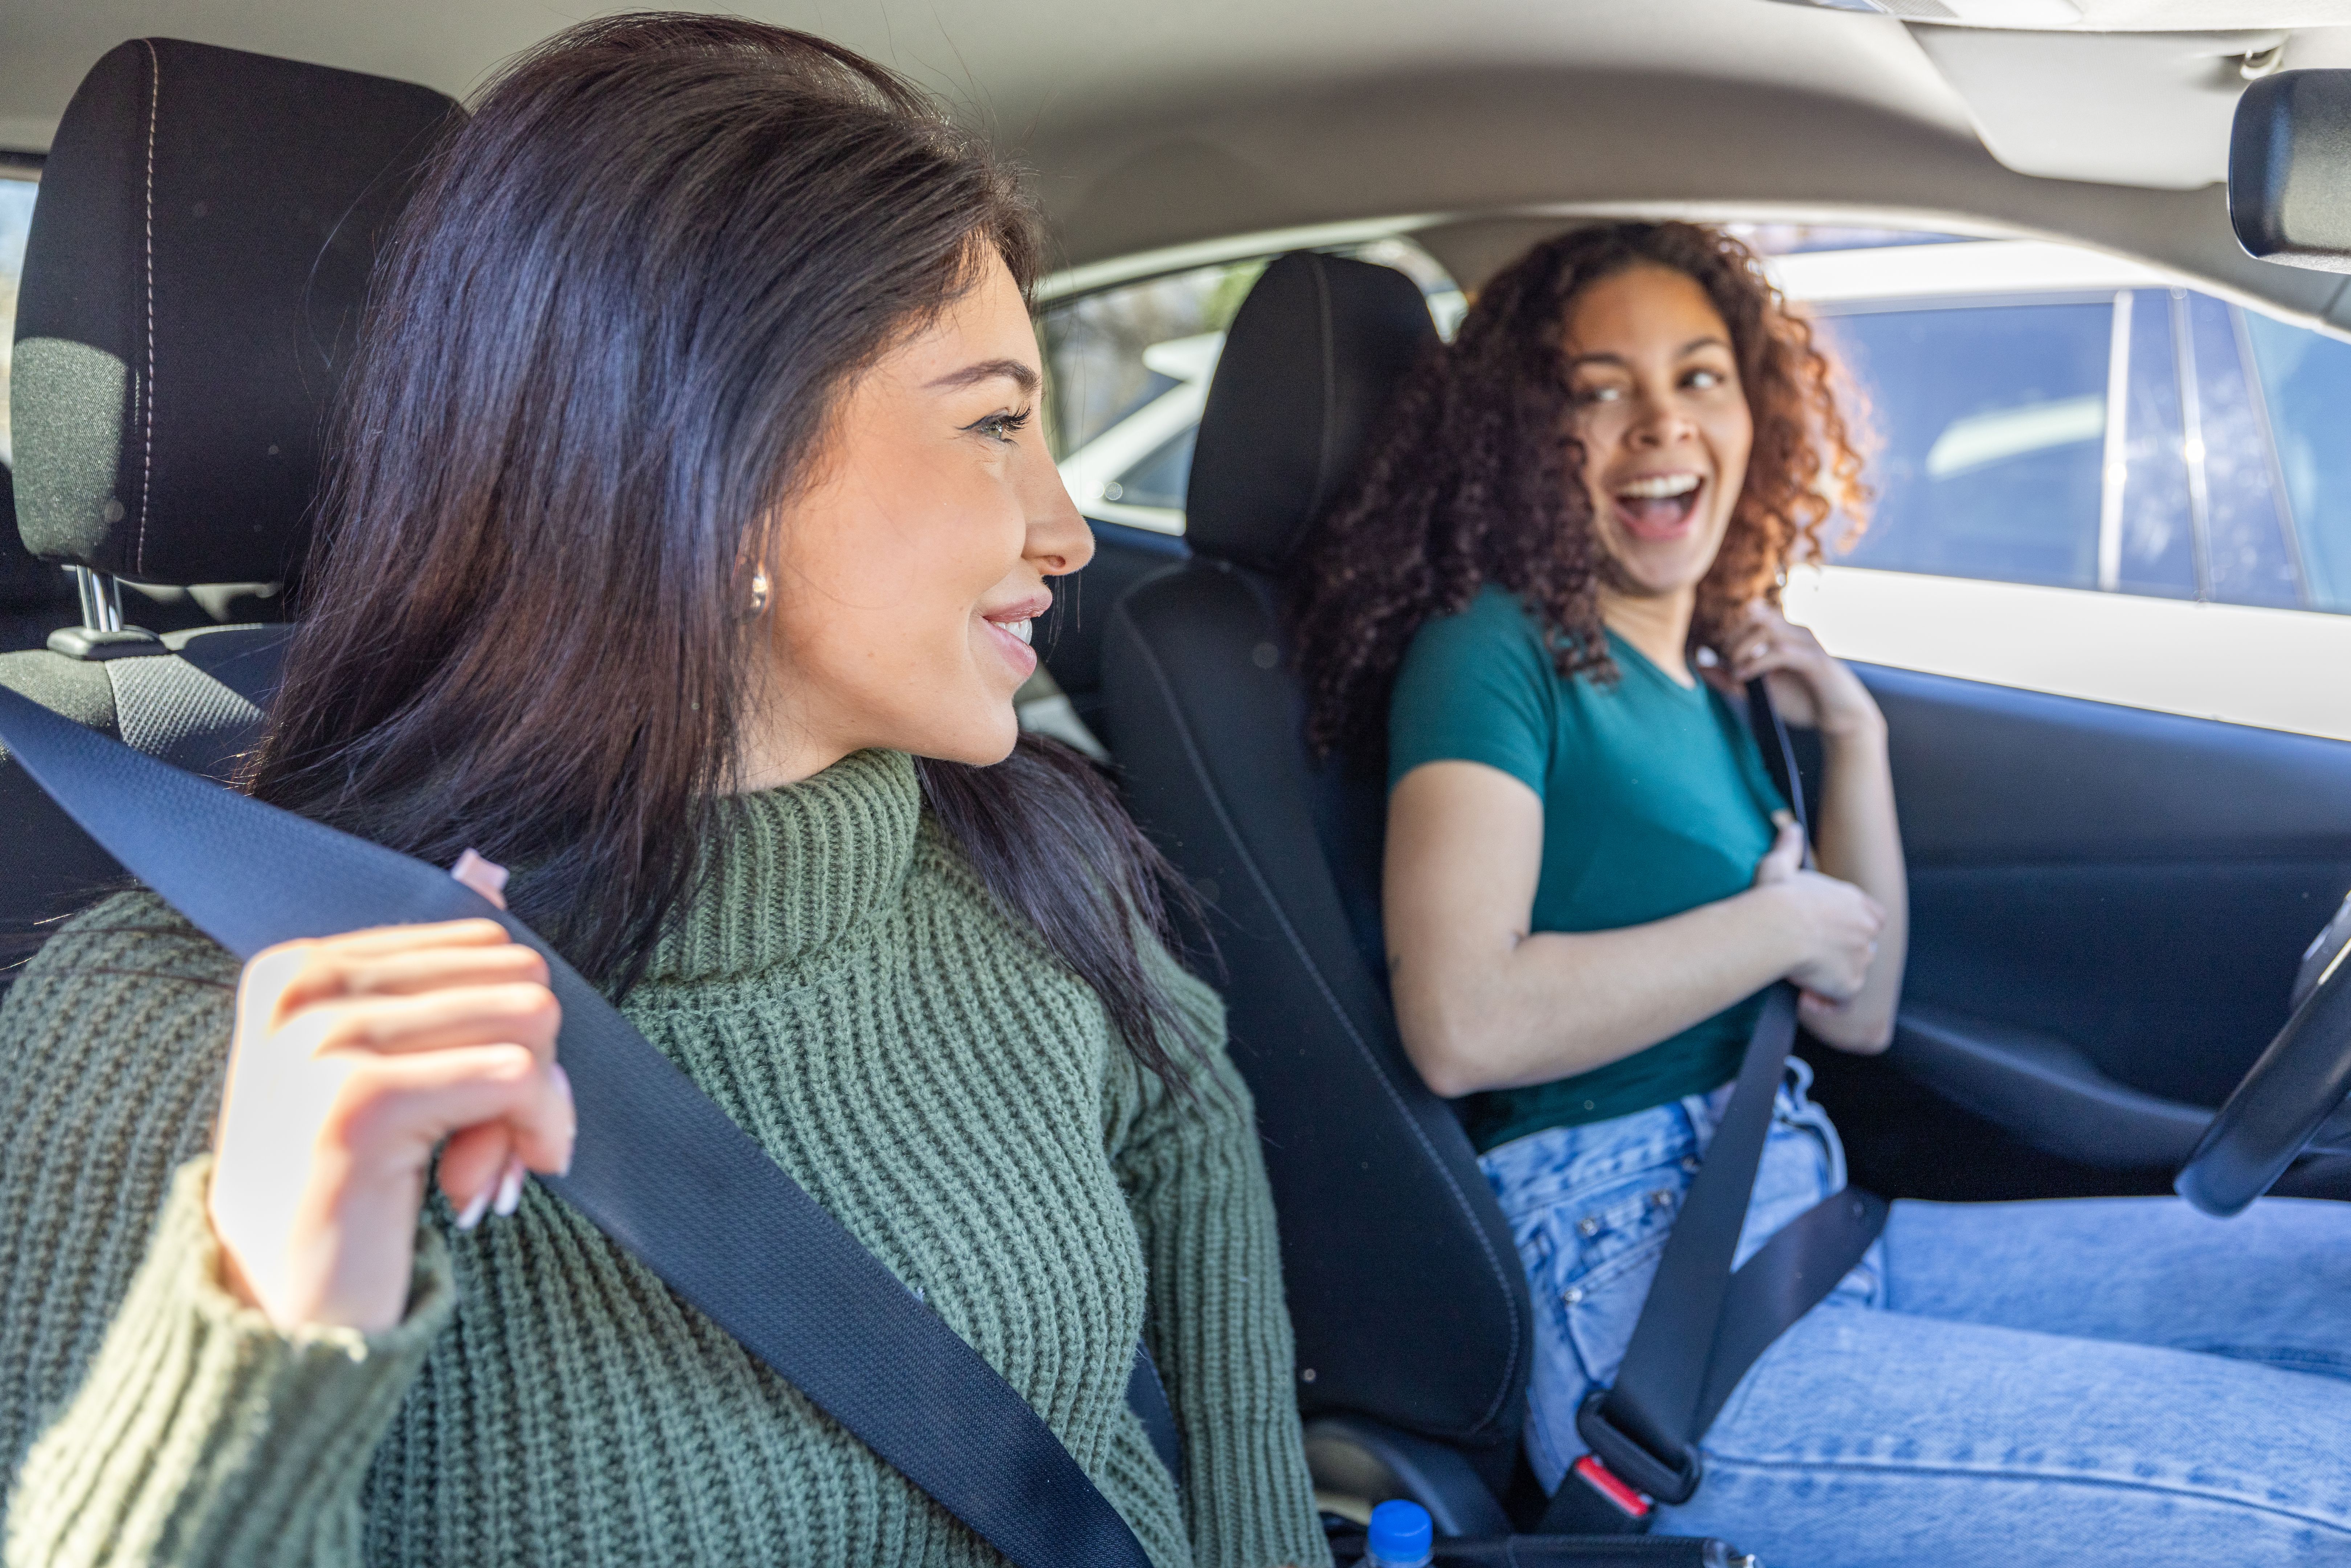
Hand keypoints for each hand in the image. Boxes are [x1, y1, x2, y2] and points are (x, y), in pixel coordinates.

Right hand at [206, 920, 575, 1333]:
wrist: (275, 1313)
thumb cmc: (347, 1191)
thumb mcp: (383, 1068)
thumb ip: (441, 996)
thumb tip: (505, 906)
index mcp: (302, 966)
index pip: (487, 947)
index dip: (512, 1032)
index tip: (483, 1102)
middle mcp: (304, 989)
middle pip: (519, 979)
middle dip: (532, 1069)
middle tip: (493, 1142)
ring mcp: (324, 1042)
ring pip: (530, 1024)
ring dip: (534, 1111)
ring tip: (483, 1167)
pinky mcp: (359, 1100)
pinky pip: (518, 1080)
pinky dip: (533, 1134)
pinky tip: (479, 1188)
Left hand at [1715, 602, 1881, 740]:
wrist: (1842, 720)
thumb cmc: (1804, 702)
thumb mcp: (1761, 690)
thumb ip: (1732, 678)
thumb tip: (1701, 667)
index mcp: (1788, 633)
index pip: (1755, 613)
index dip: (1733, 630)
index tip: (1722, 655)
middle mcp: (1799, 632)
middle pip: (1757, 616)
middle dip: (1734, 638)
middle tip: (1727, 663)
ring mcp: (1809, 644)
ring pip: (1767, 628)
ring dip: (1743, 648)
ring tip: (1735, 670)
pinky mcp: (1815, 661)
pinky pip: (1780, 652)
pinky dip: (1756, 663)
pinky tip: (1744, 677)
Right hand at [1750, 819, 1884, 1003]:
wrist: (1775, 927)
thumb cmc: (1775, 897)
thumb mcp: (1779, 865)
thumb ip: (1789, 848)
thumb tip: (1791, 828)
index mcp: (1853, 901)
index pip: (1873, 917)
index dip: (1856, 927)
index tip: (1831, 935)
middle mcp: (1864, 929)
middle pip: (1863, 947)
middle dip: (1842, 955)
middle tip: (1811, 959)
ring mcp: (1860, 957)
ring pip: (1853, 973)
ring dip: (1832, 978)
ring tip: (1804, 979)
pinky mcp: (1849, 984)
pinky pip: (1842, 1000)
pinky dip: (1826, 1003)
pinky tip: (1805, 1000)